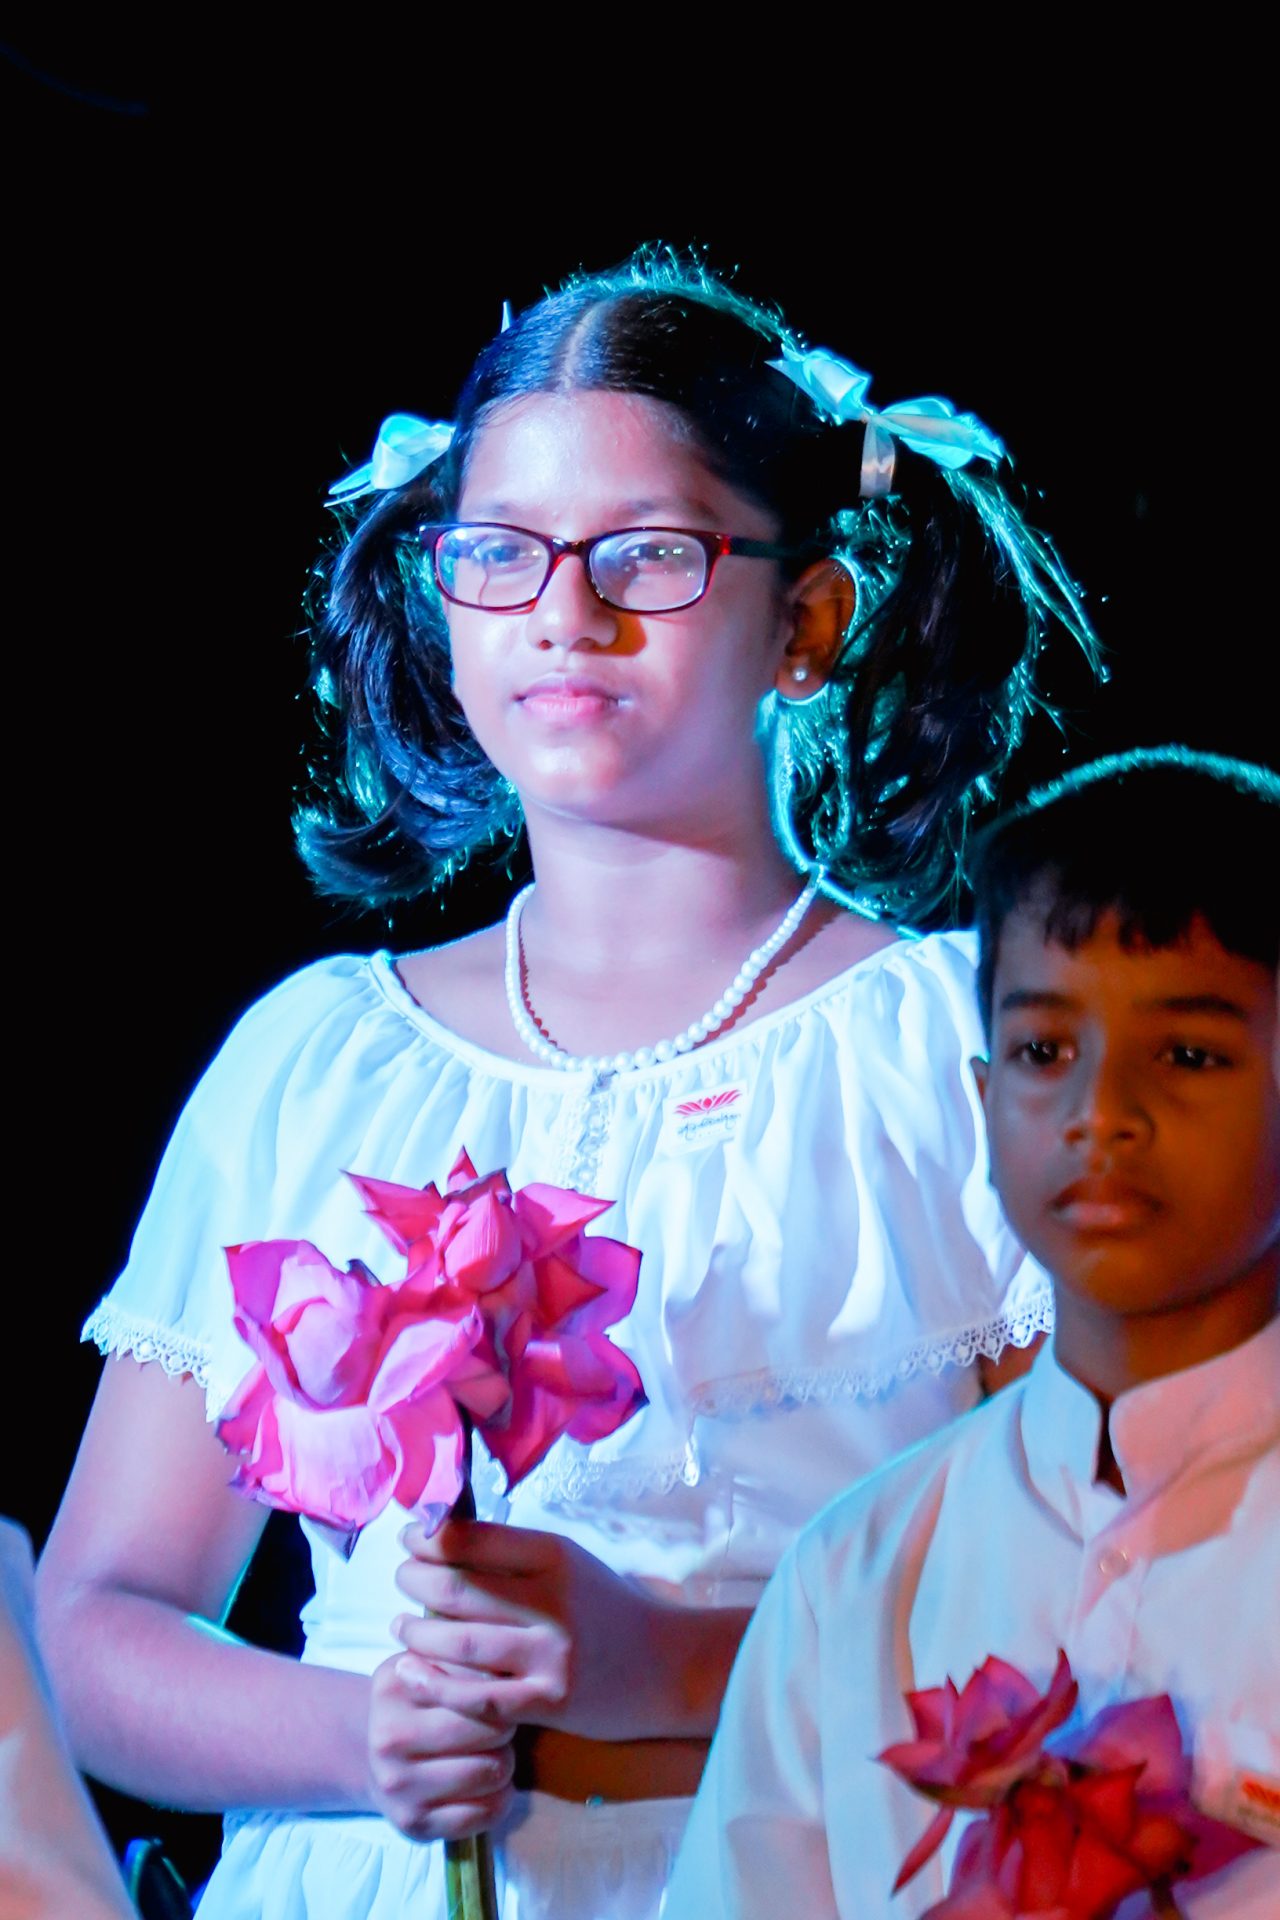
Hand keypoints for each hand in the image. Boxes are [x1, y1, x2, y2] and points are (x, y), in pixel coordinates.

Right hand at [365, 1647, 514, 1841]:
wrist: (372, 1752)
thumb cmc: (419, 1699)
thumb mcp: (430, 1662)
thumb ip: (465, 1653)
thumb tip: (508, 1661)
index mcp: (394, 1686)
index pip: (475, 1685)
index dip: (498, 1690)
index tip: (497, 1692)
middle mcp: (389, 1737)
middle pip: (489, 1731)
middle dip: (506, 1728)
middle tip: (501, 1726)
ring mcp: (398, 1786)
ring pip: (491, 1772)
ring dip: (504, 1763)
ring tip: (494, 1753)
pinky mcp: (413, 1824)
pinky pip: (483, 1814)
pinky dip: (499, 1799)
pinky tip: (488, 1786)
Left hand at [392, 1518, 668, 1742]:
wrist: (668, 1665)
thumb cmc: (606, 1608)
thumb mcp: (568, 1563)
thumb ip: (514, 1553)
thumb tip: (442, 1537)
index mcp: (555, 1555)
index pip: (473, 1539)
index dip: (427, 1538)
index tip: (407, 1537)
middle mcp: (553, 1601)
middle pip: (457, 1589)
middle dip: (414, 1581)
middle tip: (399, 1579)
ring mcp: (551, 1655)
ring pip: (459, 1643)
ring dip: (416, 1633)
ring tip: (399, 1625)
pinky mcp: (550, 1702)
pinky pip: (477, 1697)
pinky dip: (436, 1685)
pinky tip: (413, 1673)